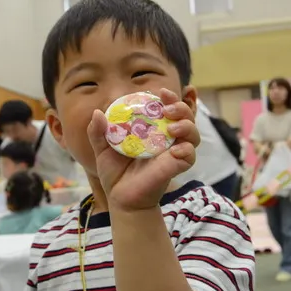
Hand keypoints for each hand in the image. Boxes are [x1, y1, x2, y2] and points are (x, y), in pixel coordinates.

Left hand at [87, 88, 199, 210]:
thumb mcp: (102, 149)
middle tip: (168, 108)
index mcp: (152, 130)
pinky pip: (190, 156)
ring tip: (173, 128)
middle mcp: (166, 138)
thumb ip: (98, 132)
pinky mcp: (176, 167)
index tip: (160, 92)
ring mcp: (173, 152)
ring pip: (193, 134)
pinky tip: (176, 150)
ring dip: (187, 126)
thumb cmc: (115, 173)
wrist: (120, 198)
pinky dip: (187, 150)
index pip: (167, 108)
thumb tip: (97, 113)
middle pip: (185, 116)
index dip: (169, 98)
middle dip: (181, 107)